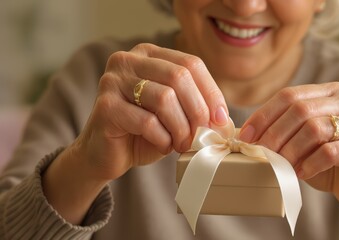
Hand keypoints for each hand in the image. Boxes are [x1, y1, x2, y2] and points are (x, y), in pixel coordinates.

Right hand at [77, 43, 228, 180]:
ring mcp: (113, 80)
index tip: (221, 119)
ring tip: (183, 144)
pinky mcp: (105, 106)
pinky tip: (164, 145)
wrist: (107, 153)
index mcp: (149, 54)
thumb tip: (224, 118)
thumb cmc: (145, 132)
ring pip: (164, 99)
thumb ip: (197, 107)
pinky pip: (147, 121)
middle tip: (202, 136)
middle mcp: (128, 60)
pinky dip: (163, 138)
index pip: (191, 63)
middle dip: (198, 111)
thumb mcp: (176, 113)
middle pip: (179, 77)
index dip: (211, 92)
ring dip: (181, 128)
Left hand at [239, 82, 338, 238]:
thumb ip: (281, 128)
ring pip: (314, 129)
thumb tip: (245, 133)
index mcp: (330, 92)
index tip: (245, 135)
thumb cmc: (323, 159)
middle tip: (260, 152)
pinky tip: (300, 173)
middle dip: (274, 133)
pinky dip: (309, 164)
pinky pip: (329, 152)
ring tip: (280, 164)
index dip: (264, 115)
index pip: (289, 95)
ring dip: (290, 150)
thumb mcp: (300, 137)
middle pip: (301, 109)